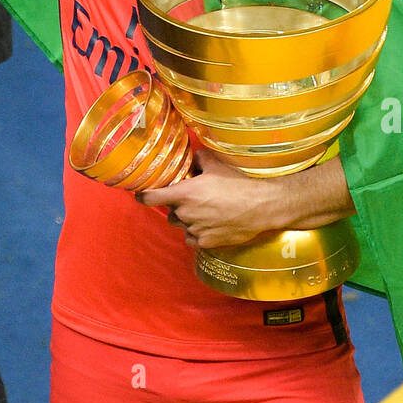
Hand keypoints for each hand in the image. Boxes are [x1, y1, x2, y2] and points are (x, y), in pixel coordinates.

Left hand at [136, 148, 287, 248]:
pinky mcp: (206, 243)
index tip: (140, 194)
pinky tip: (210, 223)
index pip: (150, 198)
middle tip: (194, 197)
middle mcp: (186, 214)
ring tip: (206, 210)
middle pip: (170, 210)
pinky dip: (196, 232)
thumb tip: (190, 160)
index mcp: (184, 193)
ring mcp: (195, 230)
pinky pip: (192, 238)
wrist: (262, 206)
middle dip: (177, 204)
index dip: (142, 195)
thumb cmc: (239, 183)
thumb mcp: (216, 164)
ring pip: (182, 225)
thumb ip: (197, 160)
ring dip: (187, 218)